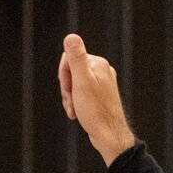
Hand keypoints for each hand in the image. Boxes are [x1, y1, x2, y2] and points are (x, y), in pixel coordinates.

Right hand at [58, 33, 137, 167]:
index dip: (64, 76)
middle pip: (72, 72)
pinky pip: (82, 93)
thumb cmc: (95, 111)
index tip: (68, 91)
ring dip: (71, 98)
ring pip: (76, 84)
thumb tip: (70, 36)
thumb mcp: (81, 82)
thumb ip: (76, 58)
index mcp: (98, 63)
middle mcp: (103, 70)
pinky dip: (77, 103)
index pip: (69, 59)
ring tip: (75, 111)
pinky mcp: (101, 95)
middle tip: (71, 103)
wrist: (109, 135)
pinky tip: (78, 114)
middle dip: (67, 88)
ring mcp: (103, 83)